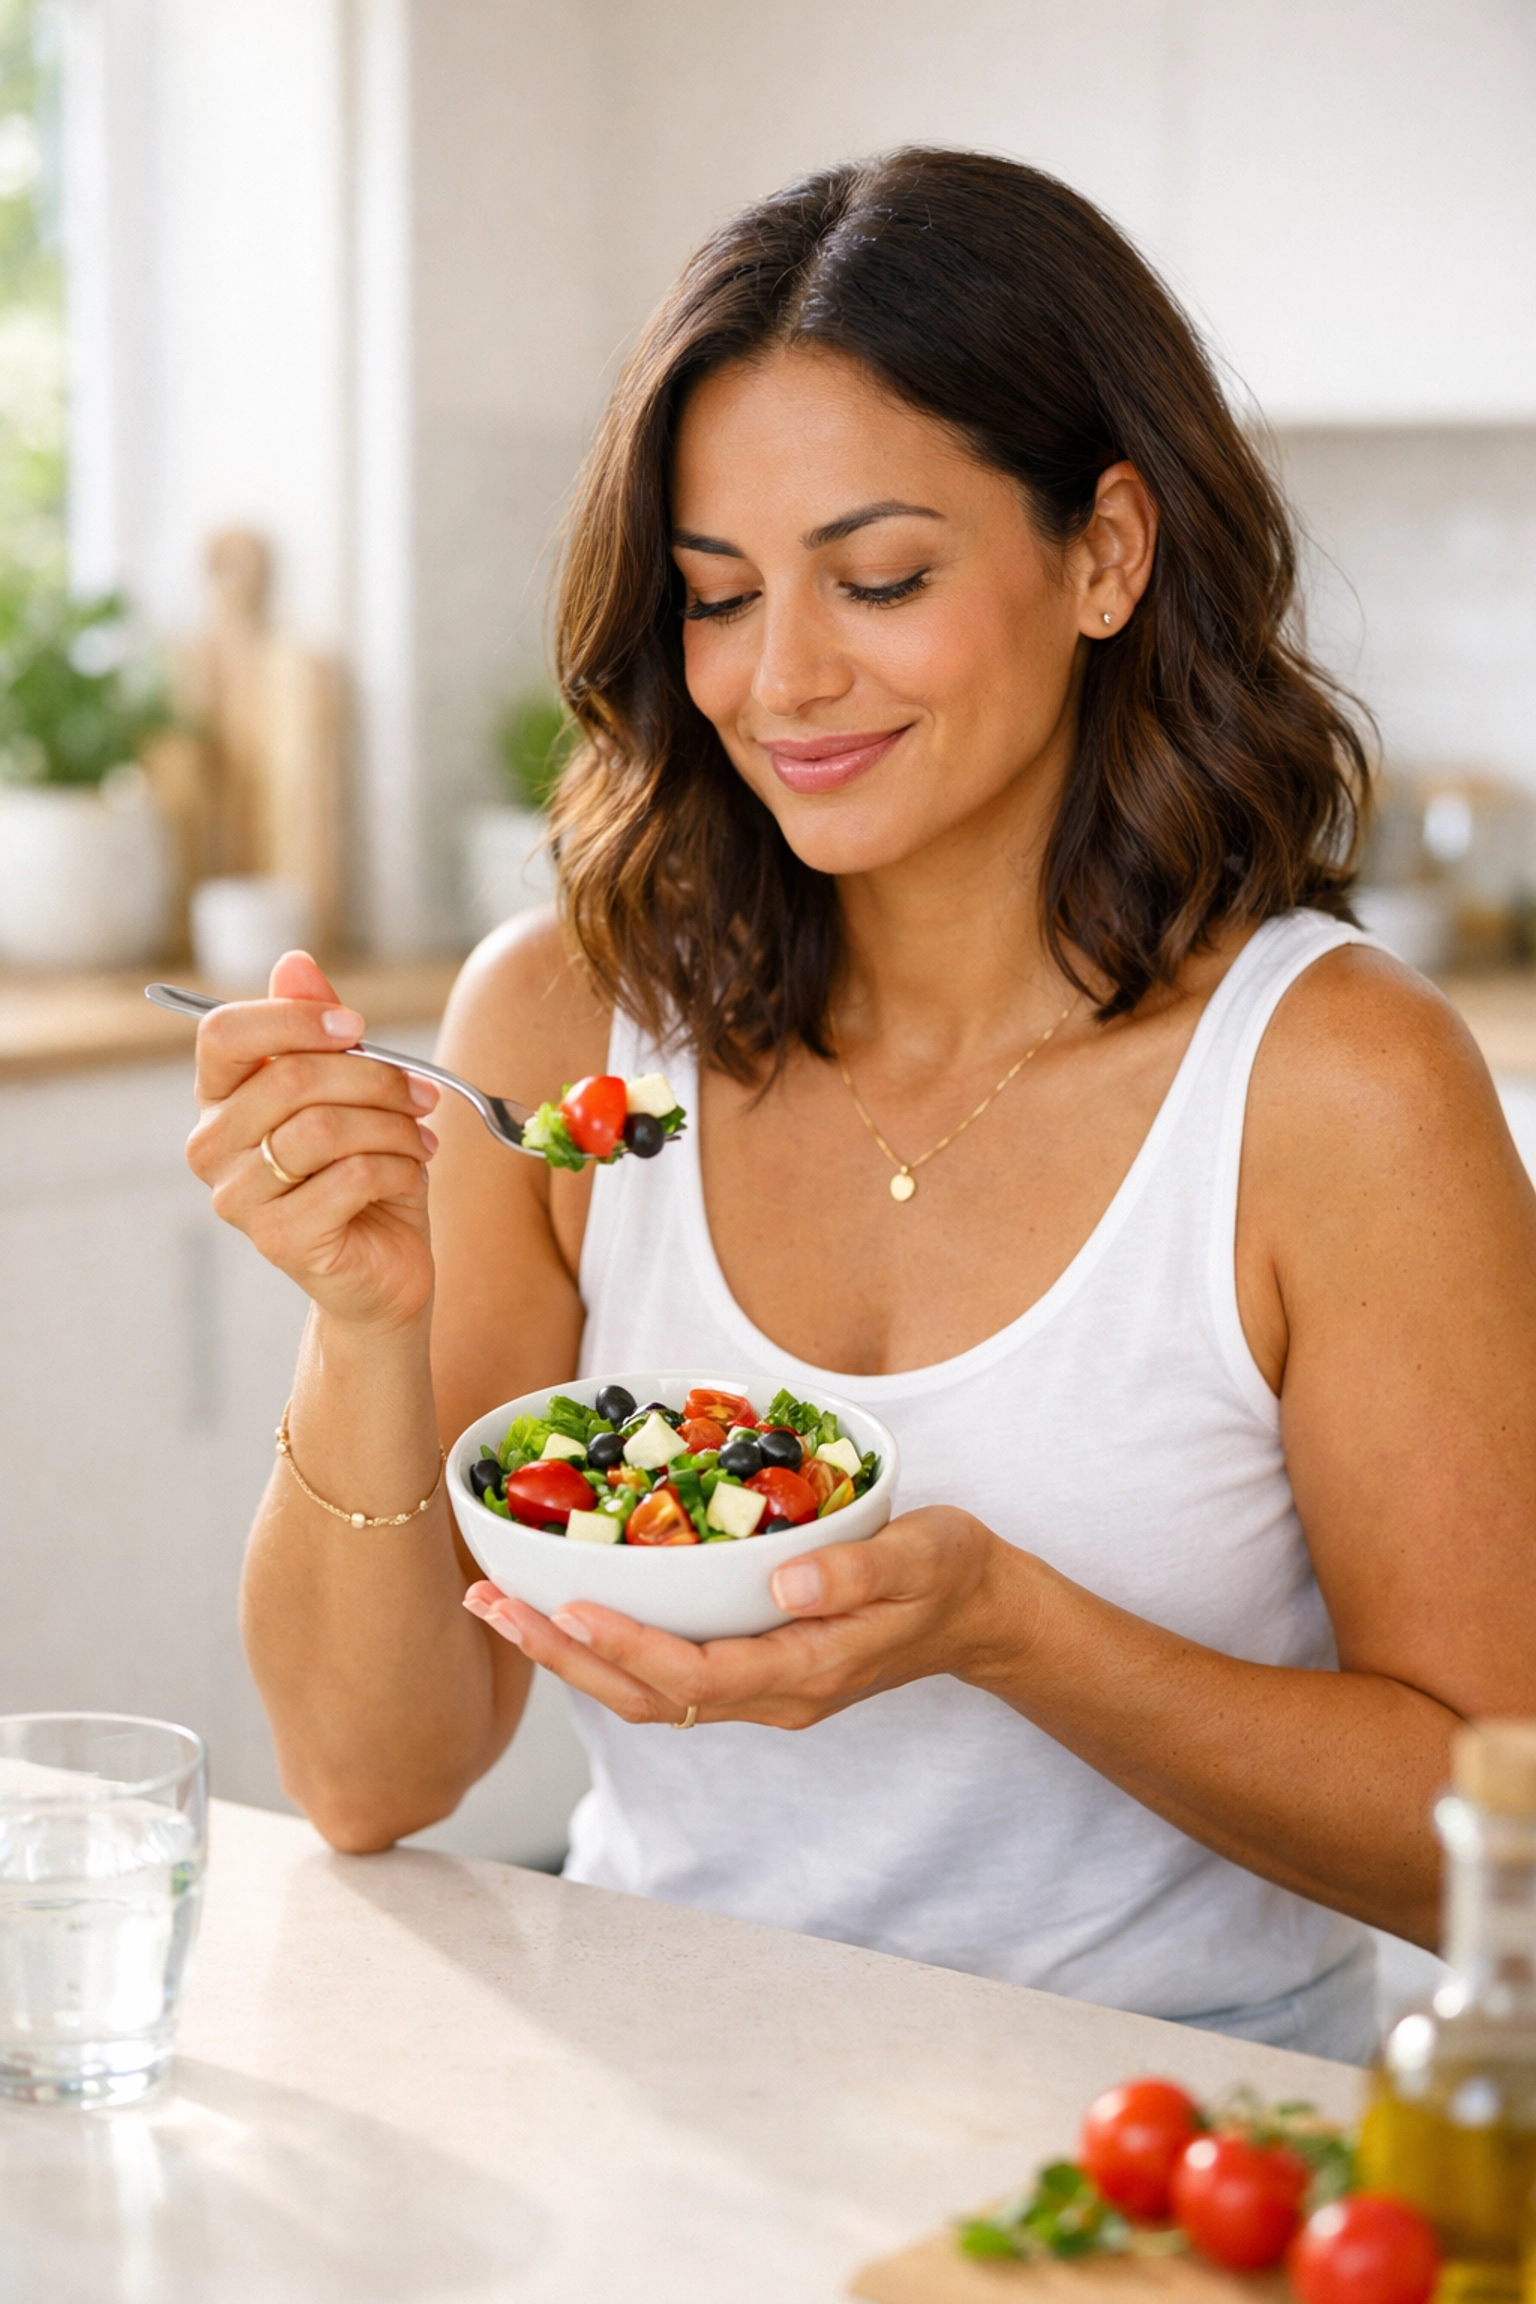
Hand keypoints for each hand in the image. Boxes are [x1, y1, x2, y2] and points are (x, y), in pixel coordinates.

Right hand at [186, 949, 439, 1331]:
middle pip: (290, 1077)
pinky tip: (410, 1176)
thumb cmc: (365, 1174)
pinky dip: (398, 1169)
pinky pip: (349, 1177)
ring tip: (421, 1140)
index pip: (224, 1034)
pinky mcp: (278, 1238)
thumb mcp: (351, 1092)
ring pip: (325, 1128)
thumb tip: (295, 961)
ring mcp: (237, 1197)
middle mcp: (212, 1147)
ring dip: (394, 1127)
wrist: (383, 1270)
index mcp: (220, 1099)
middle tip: (422, 1096)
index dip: (295, 1018)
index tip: (356, 1027)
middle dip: (375, 1078)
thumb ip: (318, 1029)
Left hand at [462, 1506, 1026, 1728]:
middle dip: (564, 1655)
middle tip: (492, 1606)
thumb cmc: (951, 1575)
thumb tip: (782, 1584)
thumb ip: (855, 1570)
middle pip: (647, 1696)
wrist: (981, 1614)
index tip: (566, 1607)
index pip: (698, 1676)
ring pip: (645, 1692)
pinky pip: (663, 1673)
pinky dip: (605, 1647)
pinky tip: (564, 1611)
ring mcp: (759, 1687)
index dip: (627, 1646)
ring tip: (501, 1606)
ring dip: (569, 1654)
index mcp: (807, 1671)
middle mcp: (772, 1693)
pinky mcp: (752, 1667)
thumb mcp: (922, 1556)